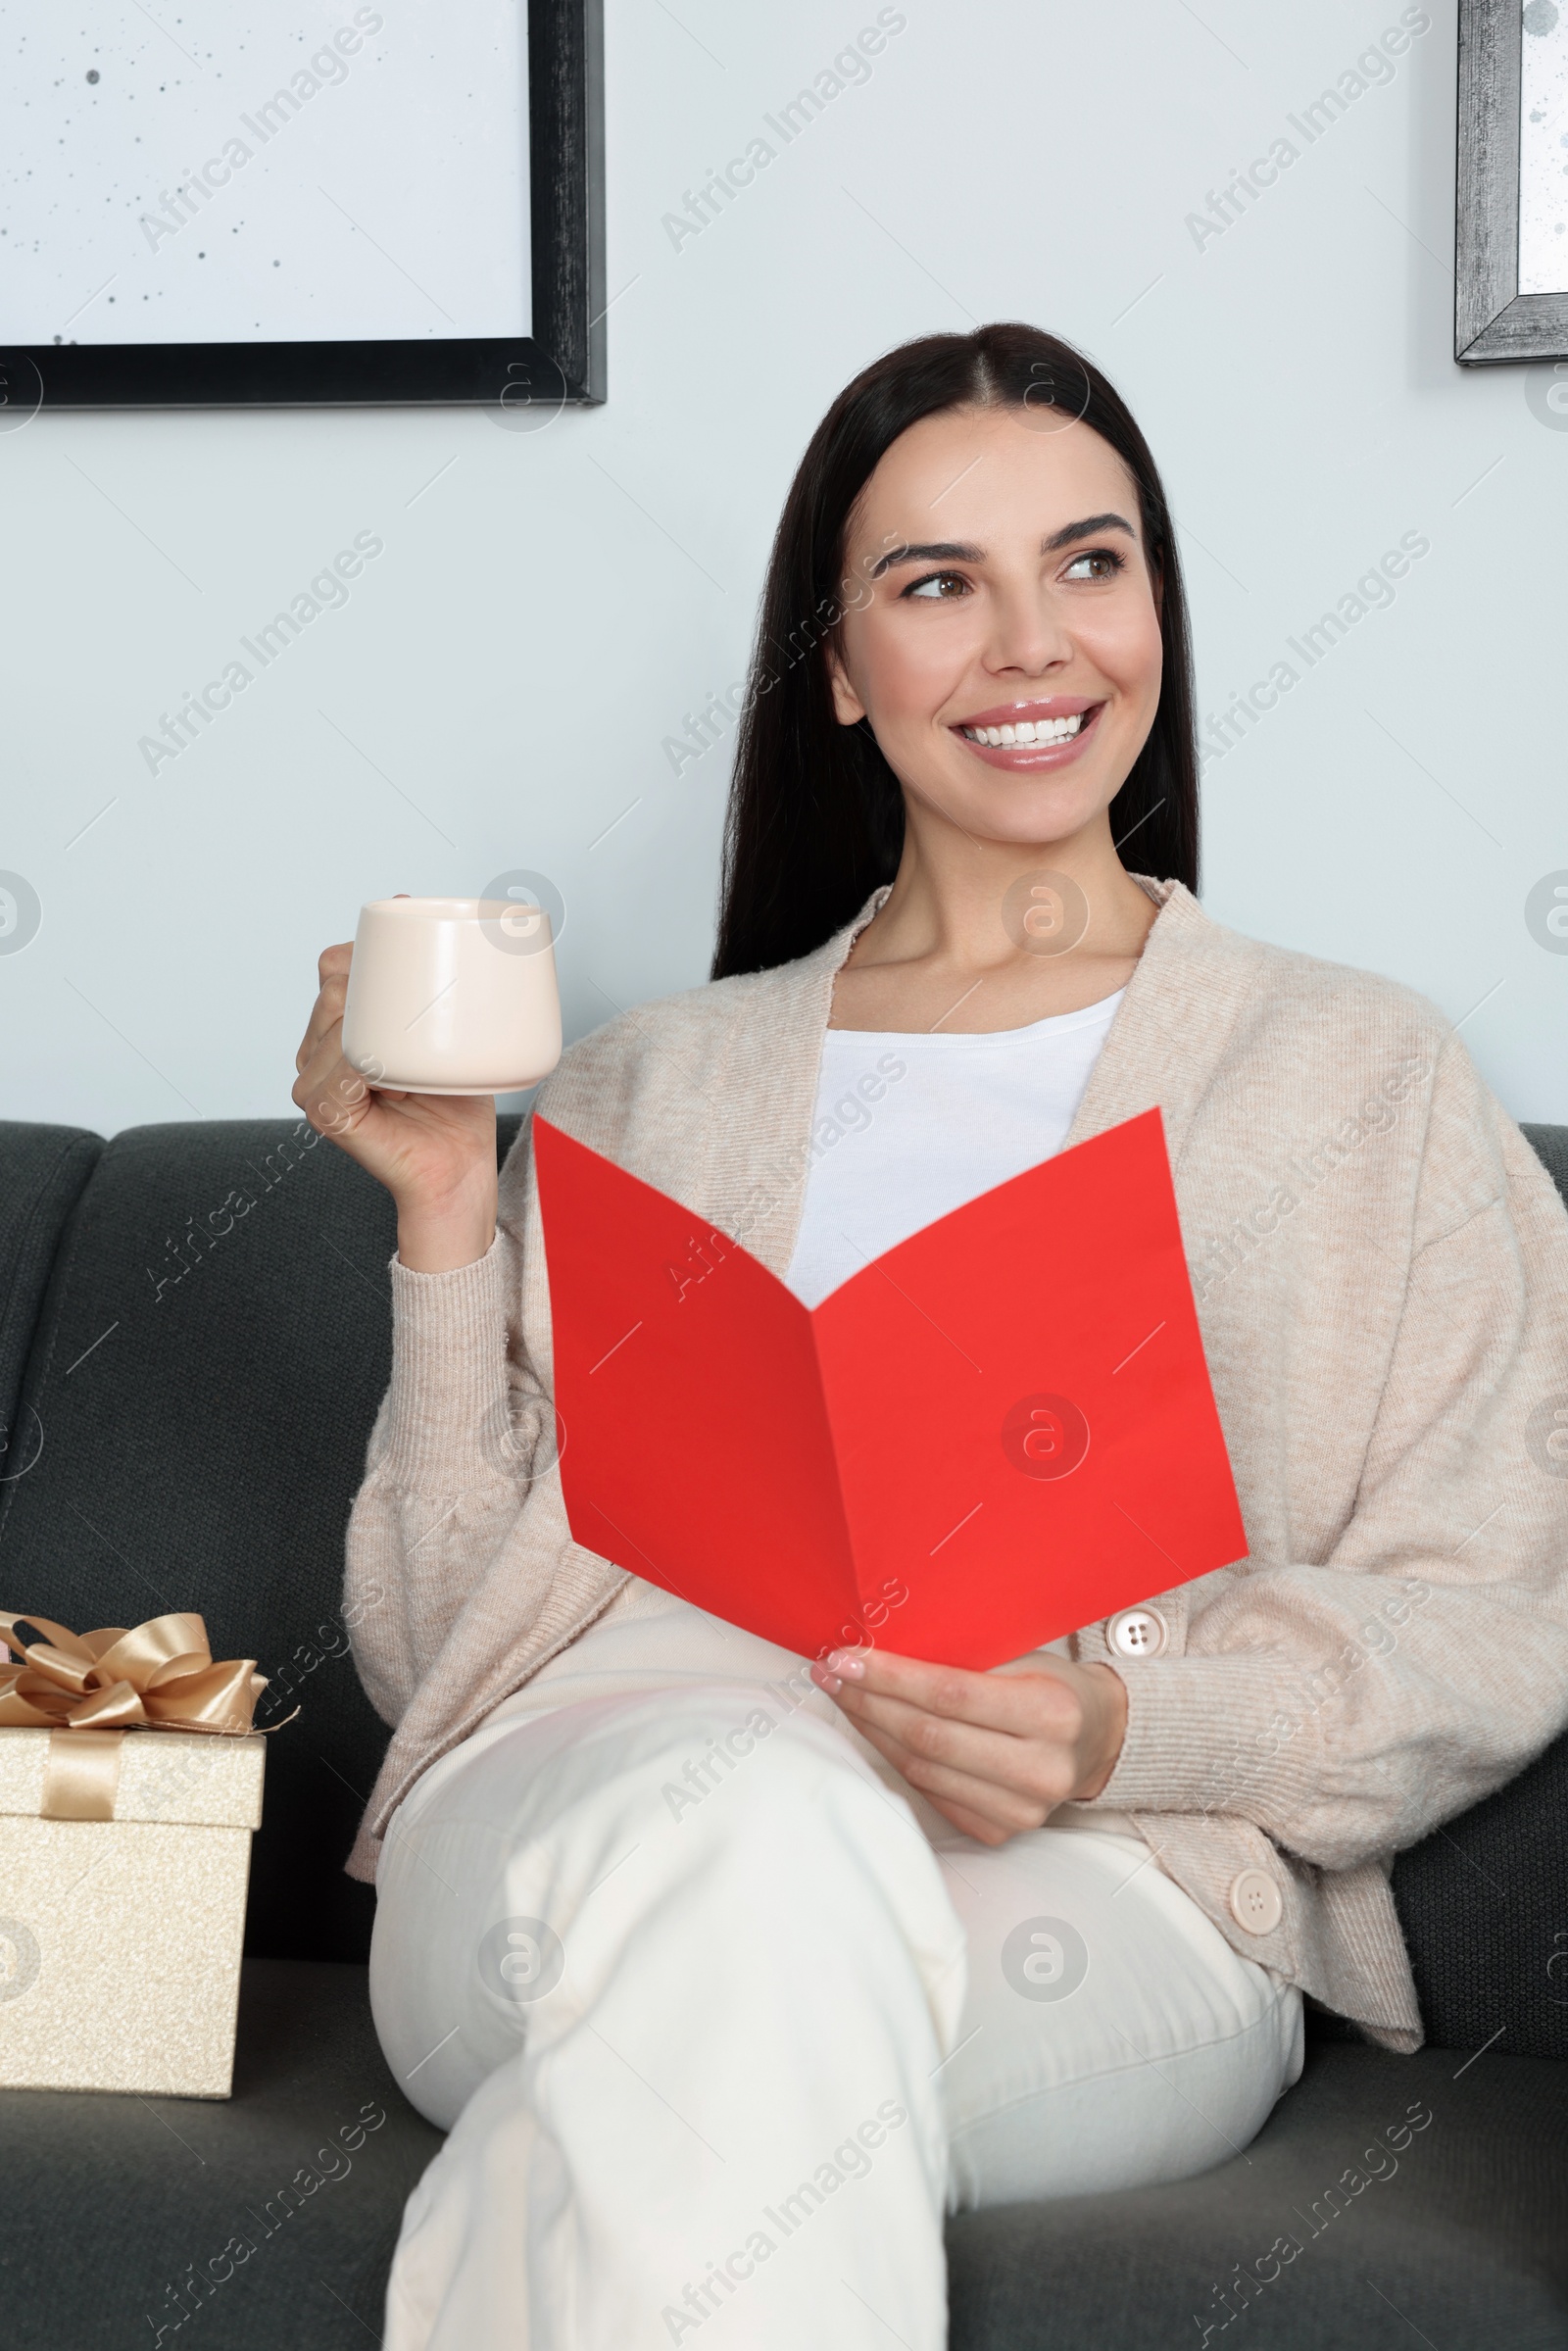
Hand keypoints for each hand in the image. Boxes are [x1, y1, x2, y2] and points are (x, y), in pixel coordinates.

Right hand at [291, 941, 498, 1270]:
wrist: (460, 1165)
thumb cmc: (454, 1100)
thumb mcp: (441, 1025)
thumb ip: (418, 973)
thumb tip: (404, 896)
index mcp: (334, 1028)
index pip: (333, 967)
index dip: (367, 955)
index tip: (413, 961)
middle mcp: (314, 1054)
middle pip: (334, 991)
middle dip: (379, 993)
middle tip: (424, 1025)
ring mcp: (312, 1083)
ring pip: (337, 1025)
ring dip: (382, 1034)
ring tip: (413, 1068)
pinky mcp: (324, 1111)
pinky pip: (341, 1069)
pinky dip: (372, 1069)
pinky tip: (395, 1084)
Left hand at [809, 1647, 1128, 1846]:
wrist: (1097, 1739)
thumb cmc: (1053, 1686)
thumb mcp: (1024, 1655)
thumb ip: (966, 1657)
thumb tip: (881, 1645)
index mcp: (1052, 1713)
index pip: (950, 1694)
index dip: (891, 1677)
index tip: (847, 1657)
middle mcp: (1041, 1769)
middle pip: (929, 1735)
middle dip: (869, 1701)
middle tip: (832, 1674)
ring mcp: (1022, 1809)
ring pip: (922, 1768)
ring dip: (874, 1730)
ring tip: (845, 1697)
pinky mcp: (1001, 1831)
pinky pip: (931, 1792)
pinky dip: (898, 1760)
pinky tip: (879, 1731)